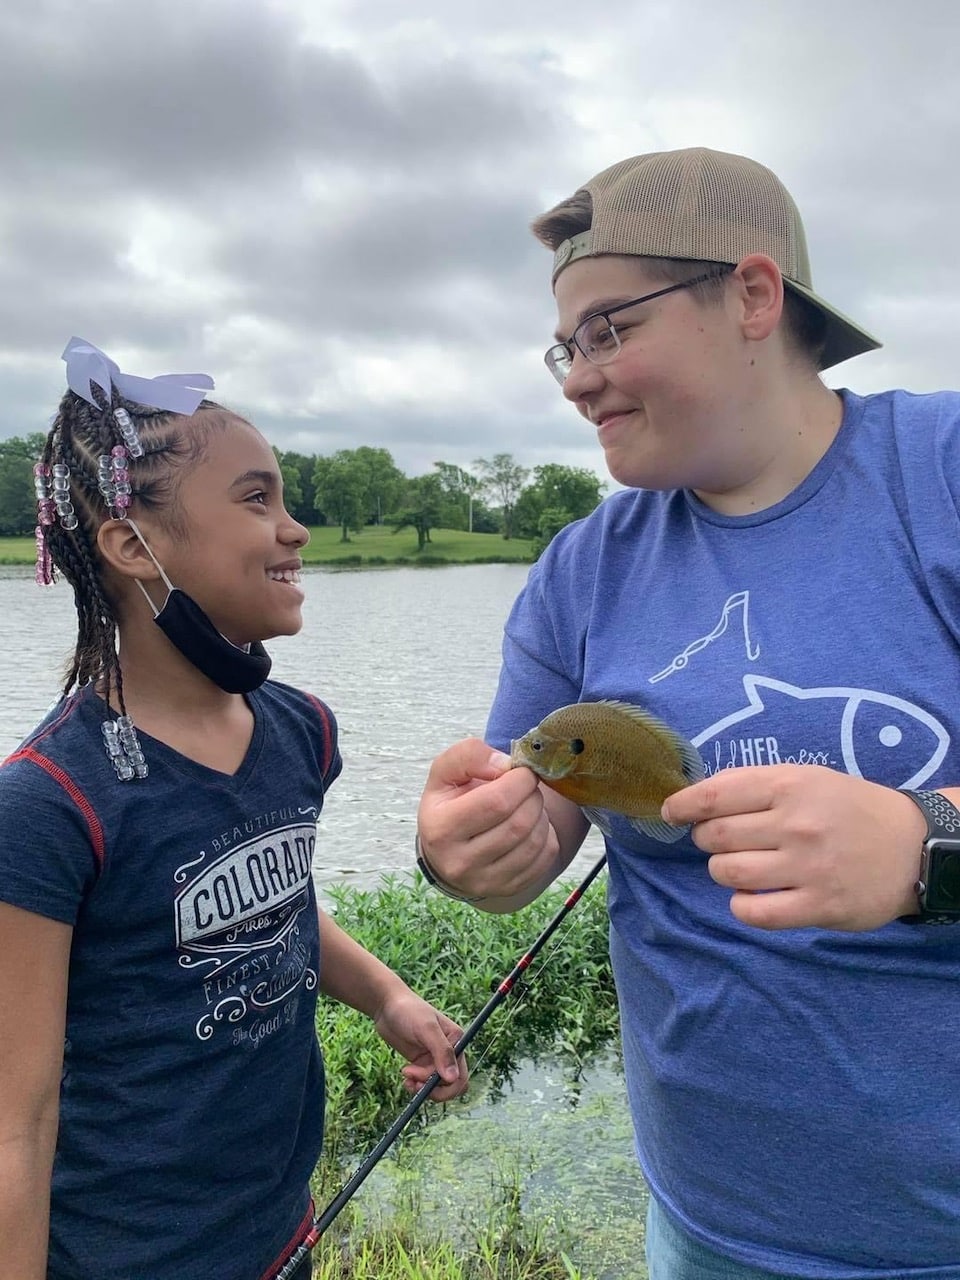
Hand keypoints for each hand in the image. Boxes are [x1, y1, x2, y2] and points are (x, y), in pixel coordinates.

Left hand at [373, 988, 468, 1100]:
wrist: (387, 1005)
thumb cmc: (408, 1011)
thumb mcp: (426, 1029)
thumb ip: (442, 1052)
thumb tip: (453, 1078)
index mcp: (456, 1041)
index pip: (461, 1075)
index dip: (445, 1085)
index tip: (426, 1082)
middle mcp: (449, 1051)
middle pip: (451, 1085)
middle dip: (433, 1088)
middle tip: (416, 1083)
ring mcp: (434, 1058)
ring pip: (436, 1086)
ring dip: (422, 1087)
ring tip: (406, 1075)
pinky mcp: (421, 1062)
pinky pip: (425, 1083)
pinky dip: (416, 1085)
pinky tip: (406, 1077)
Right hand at [416, 738, 561, 904]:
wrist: (446, 851)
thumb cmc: (448, 805)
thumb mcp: (445, 773)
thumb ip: (469, 756)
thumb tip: (504, 765)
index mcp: (441, 829)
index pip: (496, 802)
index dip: (519, 781)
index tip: (521, 772)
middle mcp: (460, 862)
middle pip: (518, 823)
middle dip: (532, 796)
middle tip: (527, 787)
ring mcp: (484, 882)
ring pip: (534, 842)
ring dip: (541, 815)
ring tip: (528, 805)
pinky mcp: (507, 889)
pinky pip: (544, 858)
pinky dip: (546, 836)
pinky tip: (531, 826)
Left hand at [661, 765, 923, 930]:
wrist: (912, 847)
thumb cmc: (850, 808)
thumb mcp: (808, 778)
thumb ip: (756, 785)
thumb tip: (699, 797)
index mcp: (789, 785)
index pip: (715, 795)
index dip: (683, 805)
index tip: (670, 813)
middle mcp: (795, 824)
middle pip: (715, 836)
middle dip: (707, 840)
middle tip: (722, 841)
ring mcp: (807, 867)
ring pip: (727, 873)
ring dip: (723, 871)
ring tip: (743, 867)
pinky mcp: (818, 905)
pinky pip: (754, 912)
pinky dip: (743, 906)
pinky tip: (755, 897)